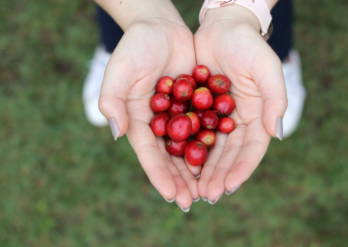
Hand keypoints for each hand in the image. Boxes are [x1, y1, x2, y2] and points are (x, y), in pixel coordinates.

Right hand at [98, 19, 197, 210]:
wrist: (160, 28)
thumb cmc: (135, 48)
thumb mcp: (119, 72)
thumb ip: (113, 101)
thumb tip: (118, 133)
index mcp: (138, 121)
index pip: (150, 155)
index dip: (160, 176)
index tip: (172, 196)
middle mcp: (158, 124)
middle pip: (170, 158)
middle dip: (181, 181)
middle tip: (193, 202)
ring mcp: (177, 116)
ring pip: (189, 149)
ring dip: (198, 170)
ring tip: (209, 190)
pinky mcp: (194, 106)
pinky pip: (204, 129)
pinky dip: (211, 145)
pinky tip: (223, 161)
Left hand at [194, 6, 286, 202]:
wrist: (222, 27)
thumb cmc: (248, 46)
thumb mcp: (266, 69)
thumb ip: (274, 100)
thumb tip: (276, 134)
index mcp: (256, 116)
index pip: (250, 150)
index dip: (241, 170)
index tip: (228, 187)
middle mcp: (237, 121)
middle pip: (228, 155)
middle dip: (219, 175)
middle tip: (207, 195)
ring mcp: (218, 117)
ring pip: (210, 149)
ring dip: (203, 169)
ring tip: (193, 188)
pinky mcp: (199, 109)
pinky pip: (192, 132)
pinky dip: (186, 148)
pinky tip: (178, 163)